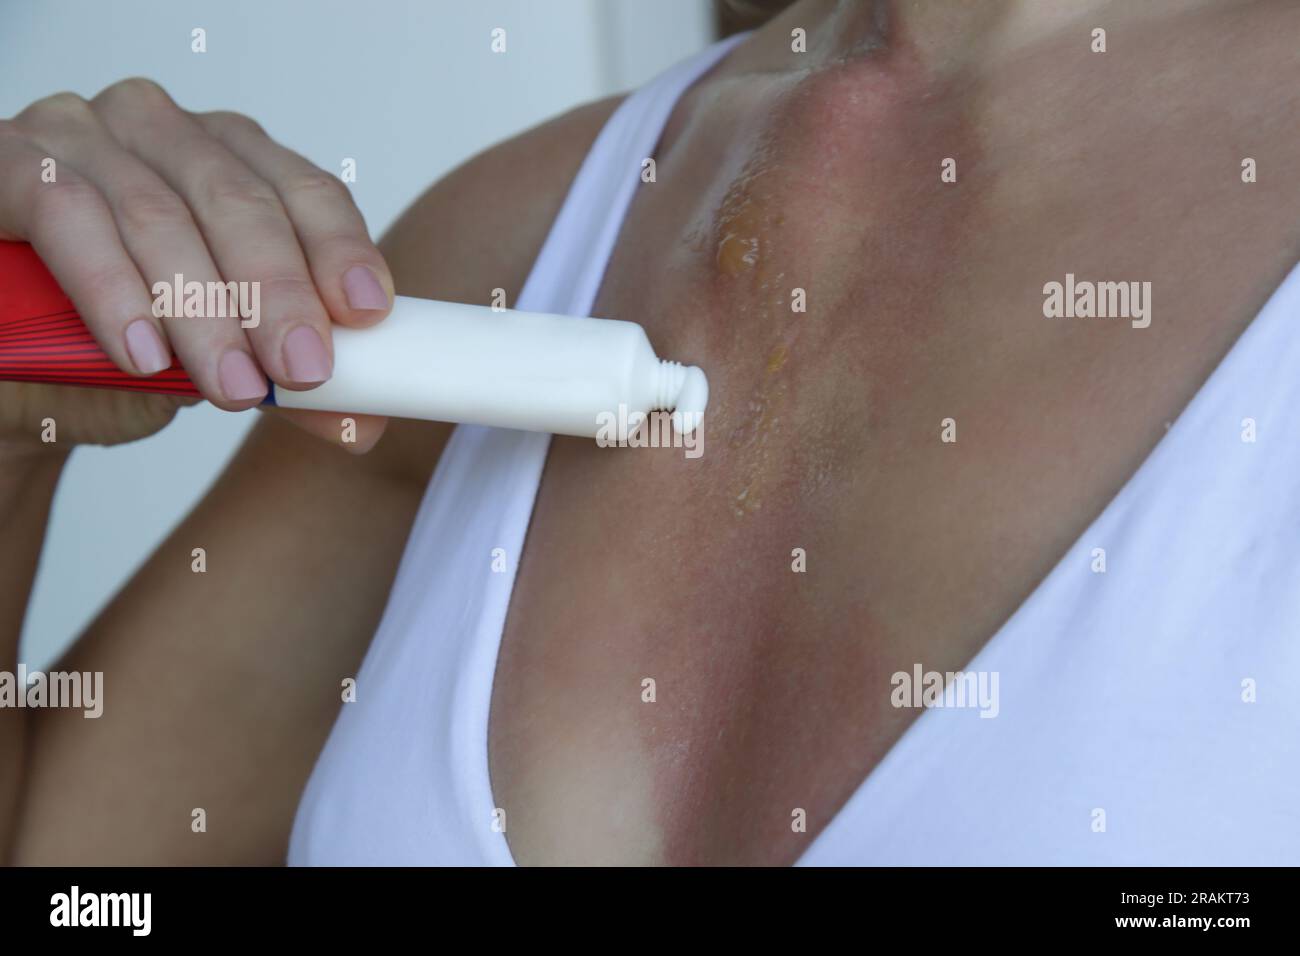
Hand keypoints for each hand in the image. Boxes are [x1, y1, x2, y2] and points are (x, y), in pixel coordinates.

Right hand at [0, 78, 392, 451]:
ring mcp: (81, 135)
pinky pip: (68, 216)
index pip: (303, 190)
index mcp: (230, 159)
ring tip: (235, 386)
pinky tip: (145, 356)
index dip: (340, 248)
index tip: (367, 311)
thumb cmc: (117, 344)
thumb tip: (363, 426)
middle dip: (277, 292)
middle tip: (305, 368)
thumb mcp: (212, 362)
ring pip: (159, 214)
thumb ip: (284, 382)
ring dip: (203, 310)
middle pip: (238, 201)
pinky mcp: (7, 162)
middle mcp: (162, 130)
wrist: (13, 364)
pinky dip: (113, 292)